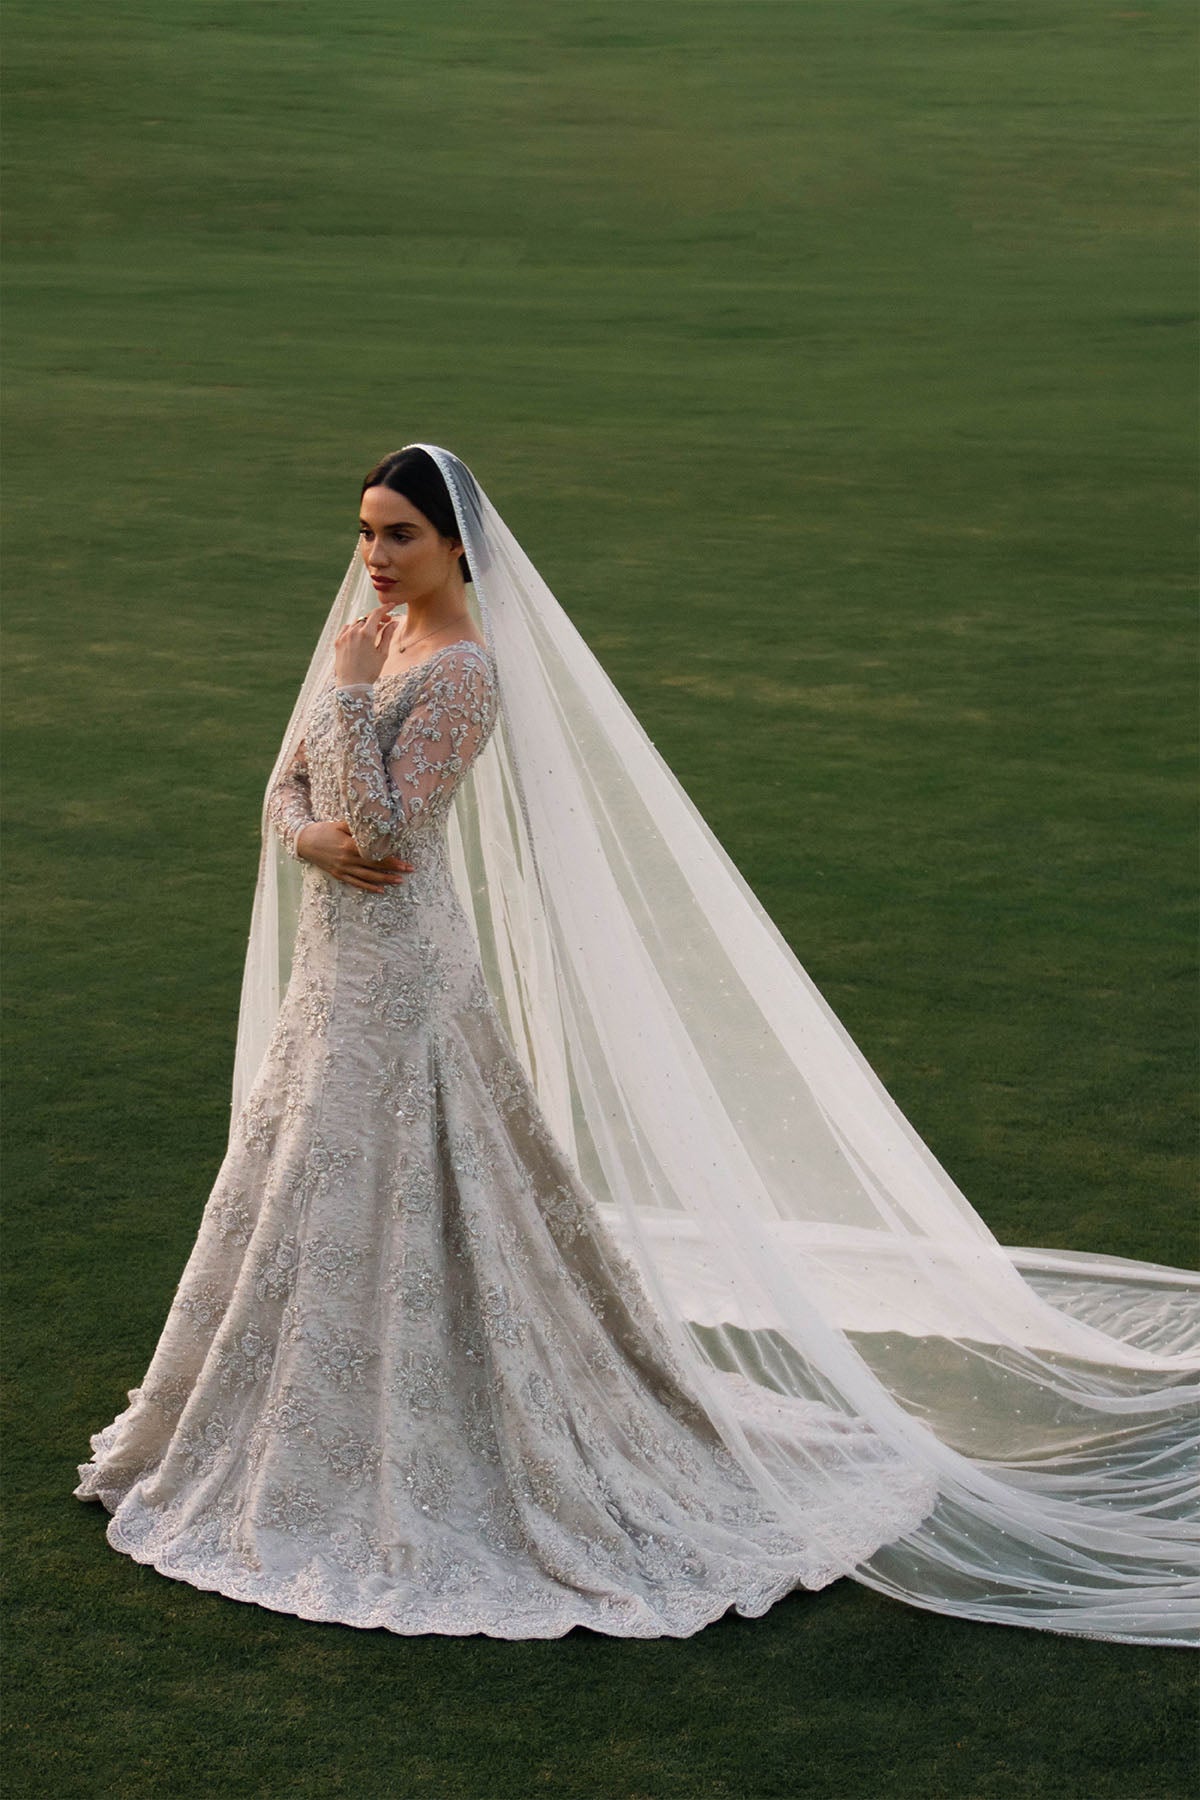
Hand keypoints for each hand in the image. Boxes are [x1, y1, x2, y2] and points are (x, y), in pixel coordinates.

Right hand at [294, 820, 413, 891]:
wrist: (303, 842)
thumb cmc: (323, 830)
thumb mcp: (340, 824)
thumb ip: (358, 826)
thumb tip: (376, 826)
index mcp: (349, 846)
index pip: (375, 854)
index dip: (391, 859)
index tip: (404, 862)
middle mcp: (347, 860)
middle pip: (375, 866)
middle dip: (393, 869)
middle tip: (409, 871)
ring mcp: (343, 869)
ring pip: (368, 877)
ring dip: (385, 879)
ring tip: (400, 881)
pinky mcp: (339, 874)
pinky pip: (356, 883)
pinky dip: (369, 887)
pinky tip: (380, 890)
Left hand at [333, 605, 398, 685]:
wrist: (352, 685)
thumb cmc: (370, 671)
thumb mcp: (382, 653)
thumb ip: (387, 635)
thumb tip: (394, 623)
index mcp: (366, 634)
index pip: (376, 614)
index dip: (385, 608)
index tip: (392, 605)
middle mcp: (353, 632)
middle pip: (367, 617)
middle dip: (378, 617)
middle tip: (387, 621)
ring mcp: (344, 636)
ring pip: (357, 622)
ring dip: (367, 623)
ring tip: (375, 631)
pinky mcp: (338, 641)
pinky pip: (347, 628)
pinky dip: (355, 628)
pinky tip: (360, 634)